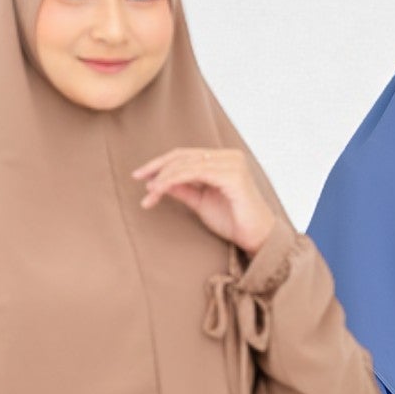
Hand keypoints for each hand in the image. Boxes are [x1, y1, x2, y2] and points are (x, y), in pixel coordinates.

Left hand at [132, 147, 276, 255]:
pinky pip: (195, 173)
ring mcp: (232, 164)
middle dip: (157, 168)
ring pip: (187, 164)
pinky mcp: (232, 175)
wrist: (257, 237)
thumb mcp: (201, 202)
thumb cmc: (233, 221)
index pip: (186, 155)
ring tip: (149, 193)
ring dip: (163, 178)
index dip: (161, 163)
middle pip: (183, 156)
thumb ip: (183, 189)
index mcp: (223, 160)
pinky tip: (160, 191)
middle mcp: (229, 156)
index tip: (140, 175)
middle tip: (138, 179)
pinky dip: (174, 181)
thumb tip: (158, 182)